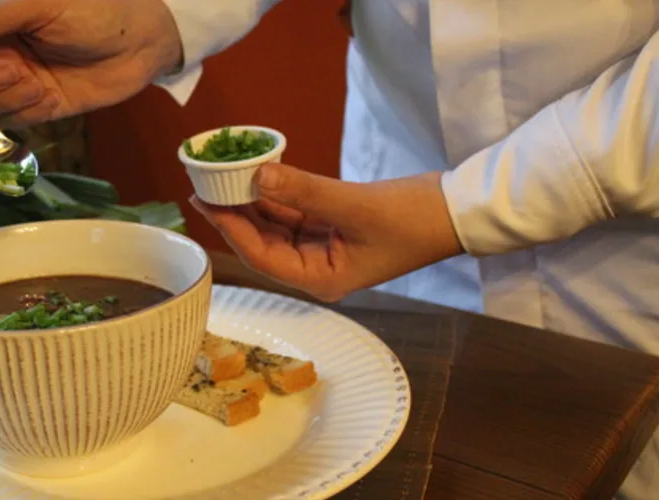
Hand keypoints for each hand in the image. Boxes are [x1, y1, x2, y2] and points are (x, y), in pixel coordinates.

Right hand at [0, 0, 182, 128]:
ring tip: (35, 80)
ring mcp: (6, 78)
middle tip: (10, 69)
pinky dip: (23, 112)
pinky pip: (4, 121)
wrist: (140, 43)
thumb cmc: (95, 8)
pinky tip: (48, 95)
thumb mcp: (39, 2)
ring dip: (1, 96)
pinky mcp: (29, 106)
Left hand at [191, 164, 463, 301]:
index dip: (231, 229)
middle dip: (234, 216)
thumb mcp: (355, 205)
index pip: (261, 256)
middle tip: (202, 186)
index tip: (204, 202)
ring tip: (220, 179)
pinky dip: (276, 196)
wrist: (457, 210)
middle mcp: (317, 269)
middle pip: (262, 243)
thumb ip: (303, 191)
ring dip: (252, 204)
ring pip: (276, 227)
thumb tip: (258, 175)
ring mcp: (324, 250)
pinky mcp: (332, 229)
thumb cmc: (413, 218)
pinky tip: (256, 177)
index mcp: (321, 279)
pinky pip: (294, 214)